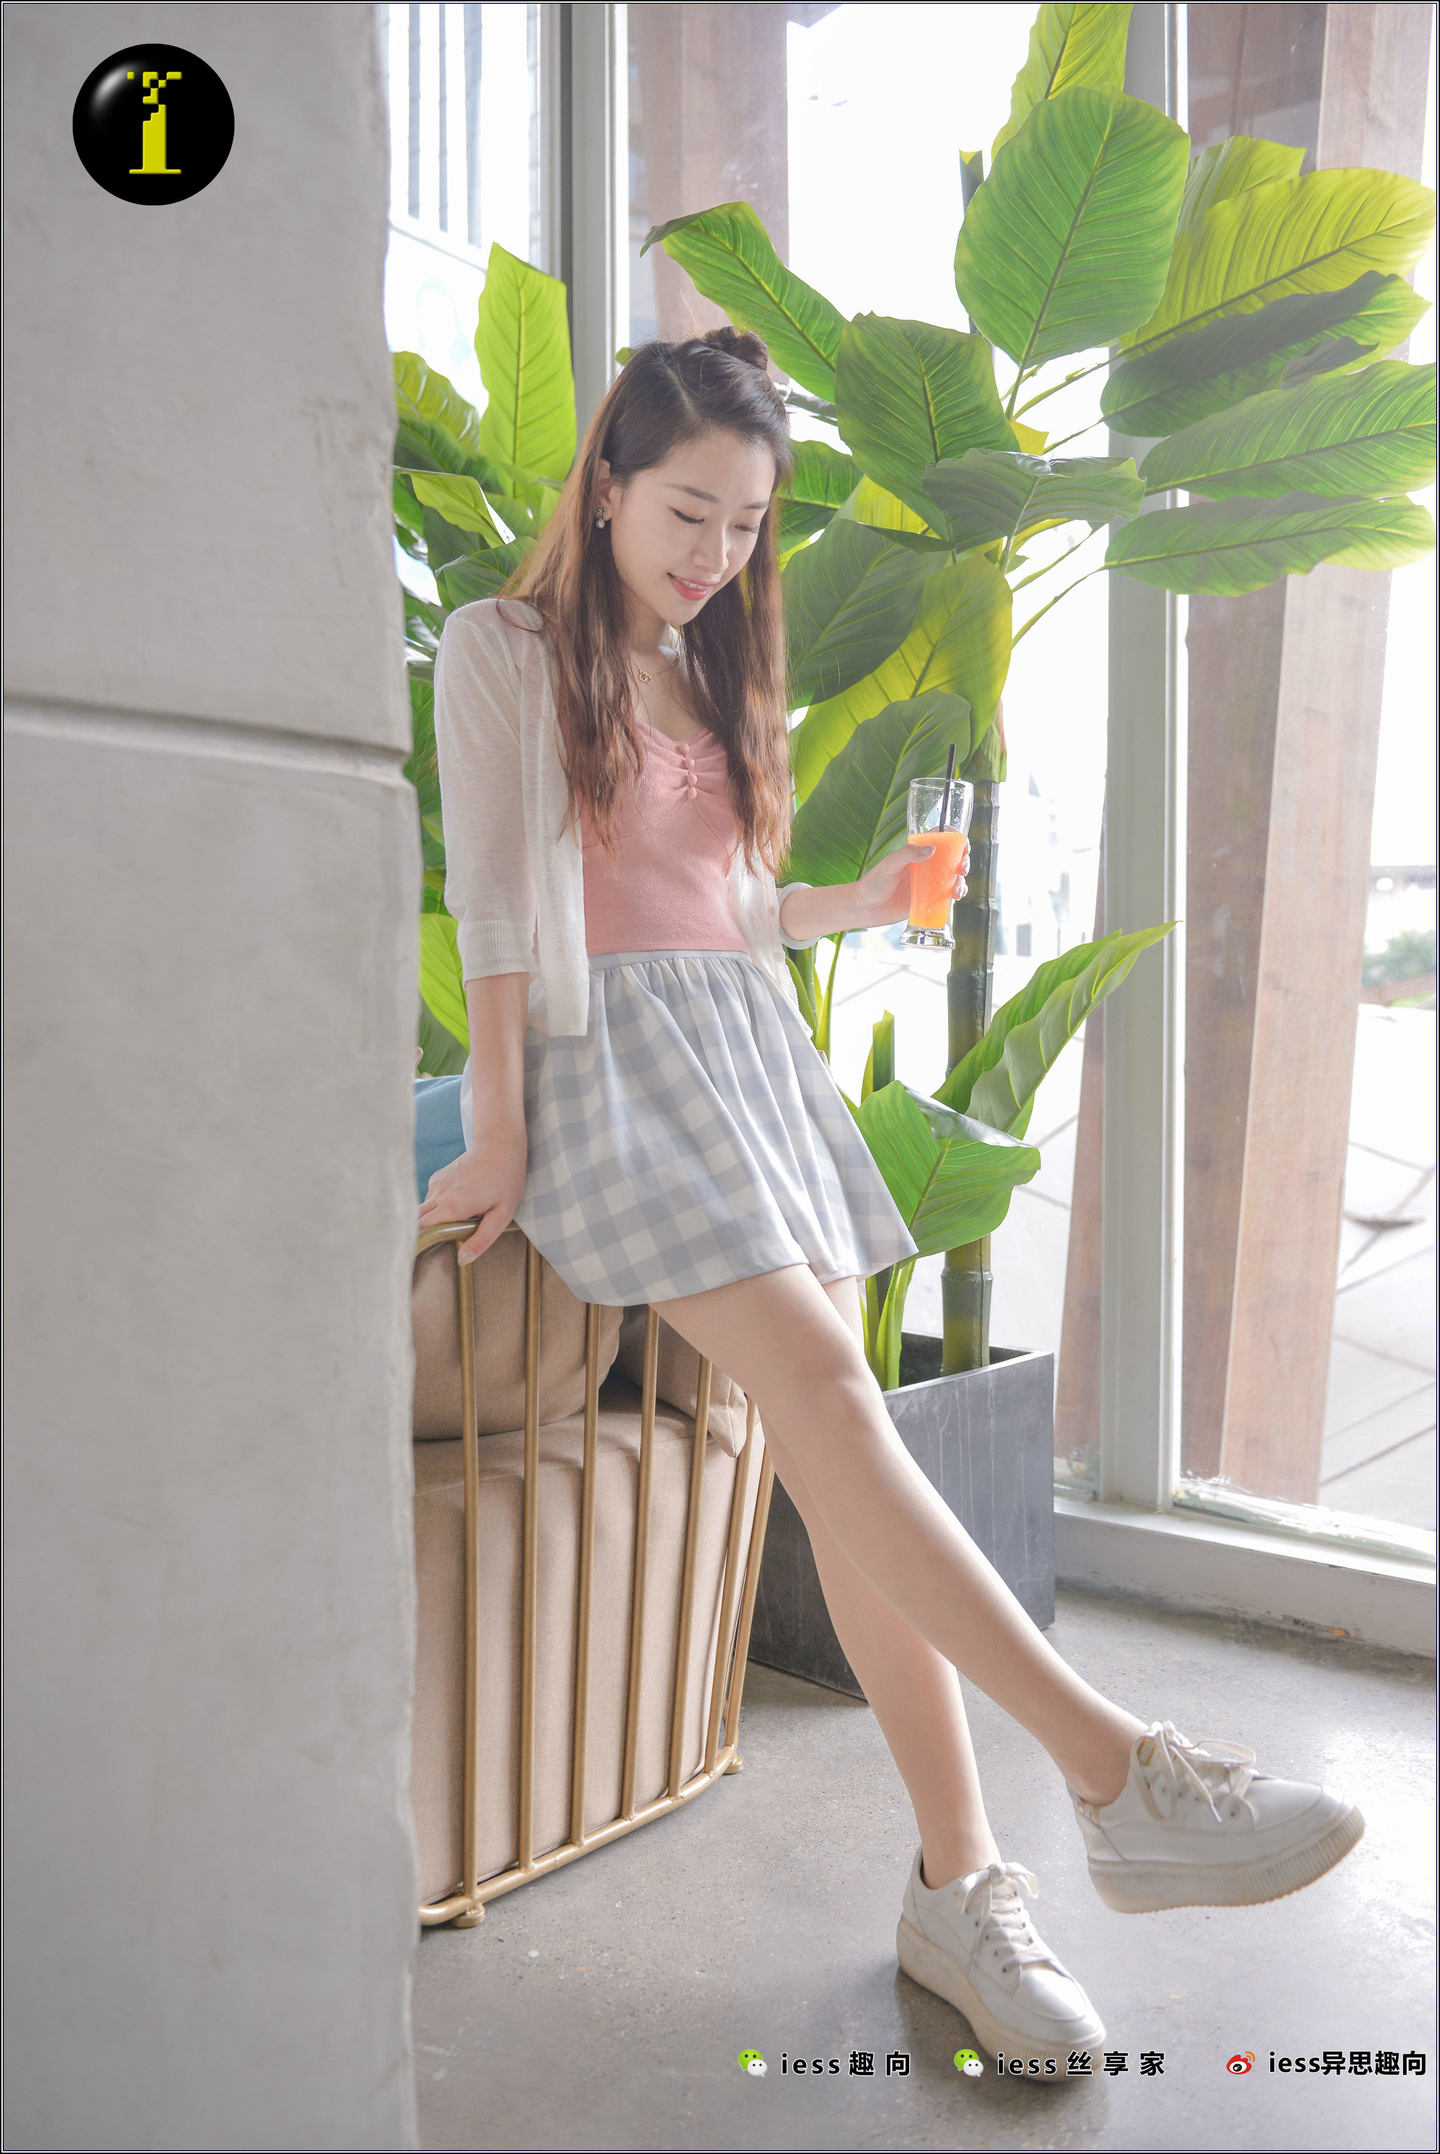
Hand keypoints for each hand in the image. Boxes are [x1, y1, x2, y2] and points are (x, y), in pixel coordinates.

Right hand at [417, 1125, 527, 1264]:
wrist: (499, 1144)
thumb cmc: (505, 1180)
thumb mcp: (502, 1214)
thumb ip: (482, 1240)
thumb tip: (463, 1259)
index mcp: (453, 1206)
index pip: (422, 1231)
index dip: (418, 1244)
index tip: (419, 1255)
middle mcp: (439, 1195)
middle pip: (415, 1222)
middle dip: (419, 1235)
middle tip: (428, 1248)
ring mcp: (436, 1184)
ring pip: (422, 1211)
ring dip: (431, 1221)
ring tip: (450, 1224)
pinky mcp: (437, 1178)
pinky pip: (430, 1199)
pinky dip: (437, 1208)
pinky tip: (455, 1205)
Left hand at [848, 834, 969, 930]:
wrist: (866, 909)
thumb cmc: (873, 883)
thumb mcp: (889, 865)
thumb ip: (908, 854)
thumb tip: (932, 849)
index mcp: (916, 852)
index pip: (939, 839)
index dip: (954, 837)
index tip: (962, 841)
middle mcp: (925, 866)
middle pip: (952, 858)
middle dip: (963, 860)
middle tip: (962, 868)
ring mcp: (928, 883)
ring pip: (953, 877)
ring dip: (962, 880)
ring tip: (958, 888)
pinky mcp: (929, 899)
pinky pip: (947, 894)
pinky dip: (957, 893)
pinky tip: (957, 895)